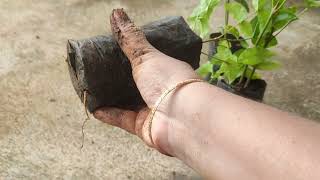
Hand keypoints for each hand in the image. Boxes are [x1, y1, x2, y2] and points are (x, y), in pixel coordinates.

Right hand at [93, 9, 198, 154]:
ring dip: (112, 97)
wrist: (181, 118)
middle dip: (120, 79)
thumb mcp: (146, 56)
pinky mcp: (143, 126)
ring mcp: (152, 109)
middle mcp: (160, 90)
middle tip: (101, 71)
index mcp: (166, 71)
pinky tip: (94, 108)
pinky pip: (122, 119)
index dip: (133, 58)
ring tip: (94, 88)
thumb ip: (130, 39)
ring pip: (128, 103)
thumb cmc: (168, 81)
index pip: (149, 63)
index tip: (115, 53)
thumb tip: (116, 13)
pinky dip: (109, 114)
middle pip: (136, 84)